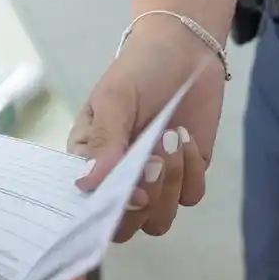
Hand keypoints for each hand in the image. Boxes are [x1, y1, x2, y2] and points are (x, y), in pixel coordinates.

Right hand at [69, 33, 222, 240]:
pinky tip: (187, 138)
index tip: (127, 192)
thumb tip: (86, 186)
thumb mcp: (114, 98)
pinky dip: (191, 173)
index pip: (87, 208)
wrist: (186, 51)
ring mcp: (154, 183)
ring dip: (169, 185)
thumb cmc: (139, 70)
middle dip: (142, 200)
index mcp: (89, 163)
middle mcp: (119, 181)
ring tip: (172, 138)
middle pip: (124, 228)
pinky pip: (190, 198)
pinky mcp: (187, 177)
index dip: (106, 211)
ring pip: (159, 220)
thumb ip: (104, 142)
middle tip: (154, 157)